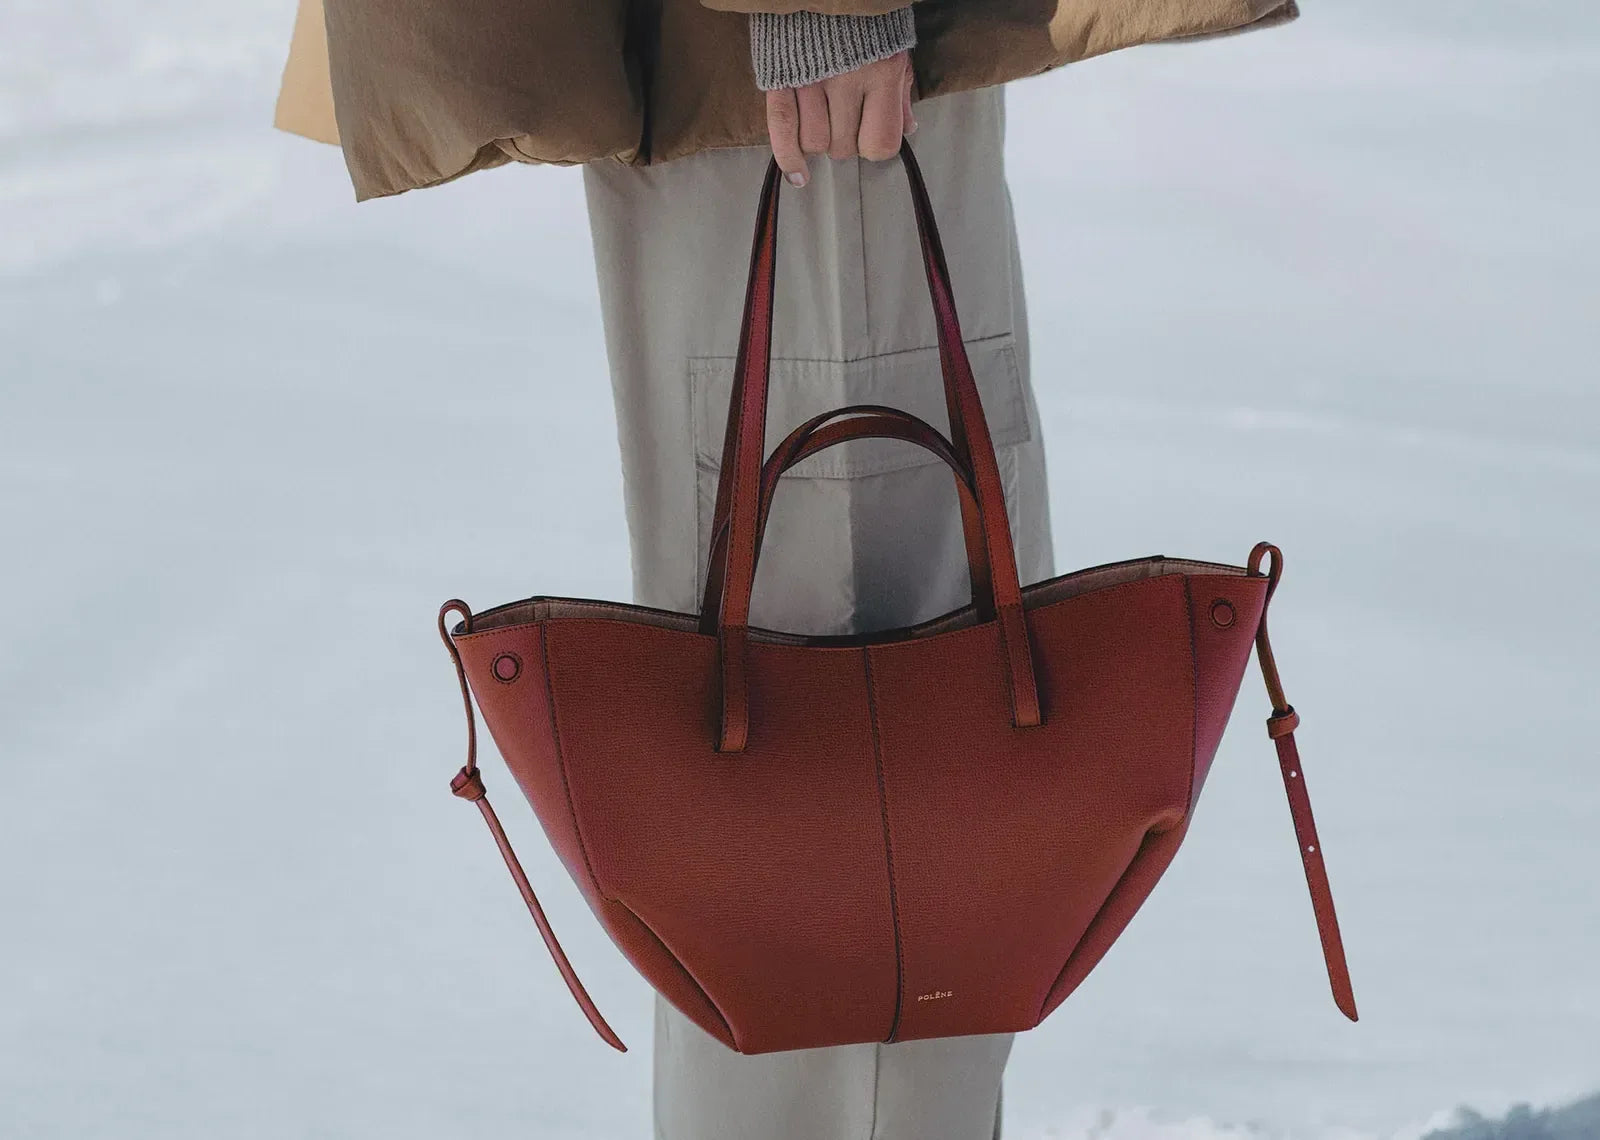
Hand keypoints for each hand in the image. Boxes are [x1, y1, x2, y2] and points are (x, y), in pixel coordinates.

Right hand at [765, 51, 915, 186]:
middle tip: (846, 118)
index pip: (880, 144)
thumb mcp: (895, 48)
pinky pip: (782, 129)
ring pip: (815, 142)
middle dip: (846, 141)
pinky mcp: (782, 78)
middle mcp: (848, 81)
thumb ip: (900, 92)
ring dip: (820, 142)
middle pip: (844, 147)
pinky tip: (799, 175)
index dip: (876, 146)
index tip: (872, 135)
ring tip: (823, 122)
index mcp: (883, 74)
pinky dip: (789, 157)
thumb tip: (908, 130)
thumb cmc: (866, 18)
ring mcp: (812, 81)